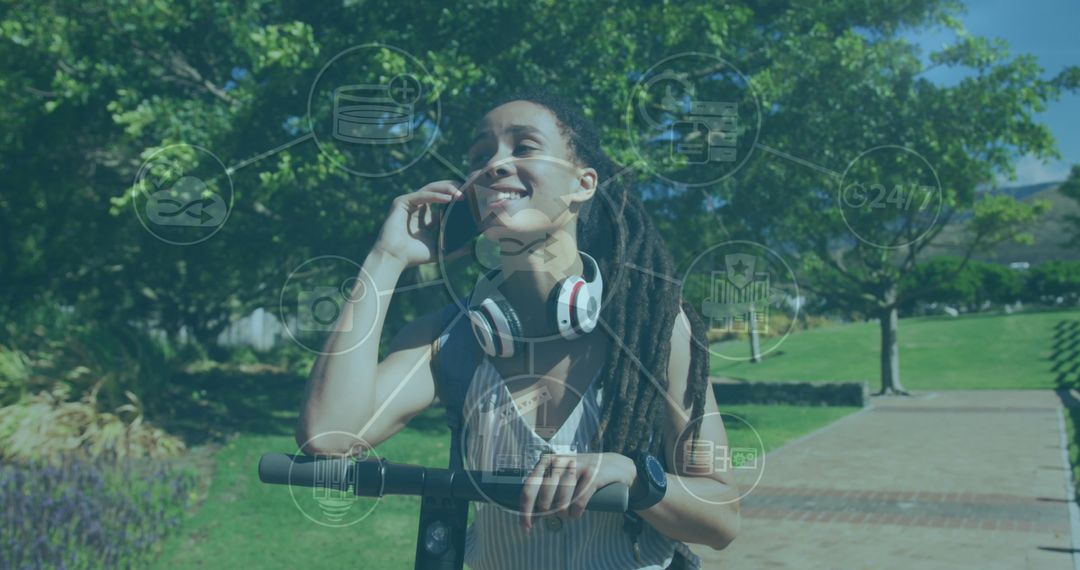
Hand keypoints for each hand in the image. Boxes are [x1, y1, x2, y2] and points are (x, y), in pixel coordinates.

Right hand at [372, 181, 464, 267]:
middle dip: (454, 188)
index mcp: (425, 216)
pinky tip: (449, 199)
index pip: (443, 199)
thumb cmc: (413, 256)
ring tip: (462, 195)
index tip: (472, 199)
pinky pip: (422, 195)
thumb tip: (471, 248)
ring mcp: (409, 202)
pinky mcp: (402, 202)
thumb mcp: (439, 250)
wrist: (394, 258)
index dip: (457, 197)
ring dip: (447, 189)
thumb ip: (455, 249)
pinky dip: (436, 196)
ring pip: (431, 188)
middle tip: (469, 191)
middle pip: (438, 190)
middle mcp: (417, 206)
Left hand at [518, 452, 635, 531]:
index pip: (529, 488)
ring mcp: (577, 467)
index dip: (525, 511)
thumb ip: (544, 492)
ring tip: (569, 514)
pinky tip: (576, 514)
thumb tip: (529, 519)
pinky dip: (576, 514)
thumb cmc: (581, 475)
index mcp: (547, 461)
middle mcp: (560, 461)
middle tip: (558, 514)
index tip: (526, 528)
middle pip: (544, 499)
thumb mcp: (560, 477)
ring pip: (561, 503)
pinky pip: (579, 503)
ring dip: (564, 515)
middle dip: (548, 514)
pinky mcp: (592, 475)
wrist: (614, 465)